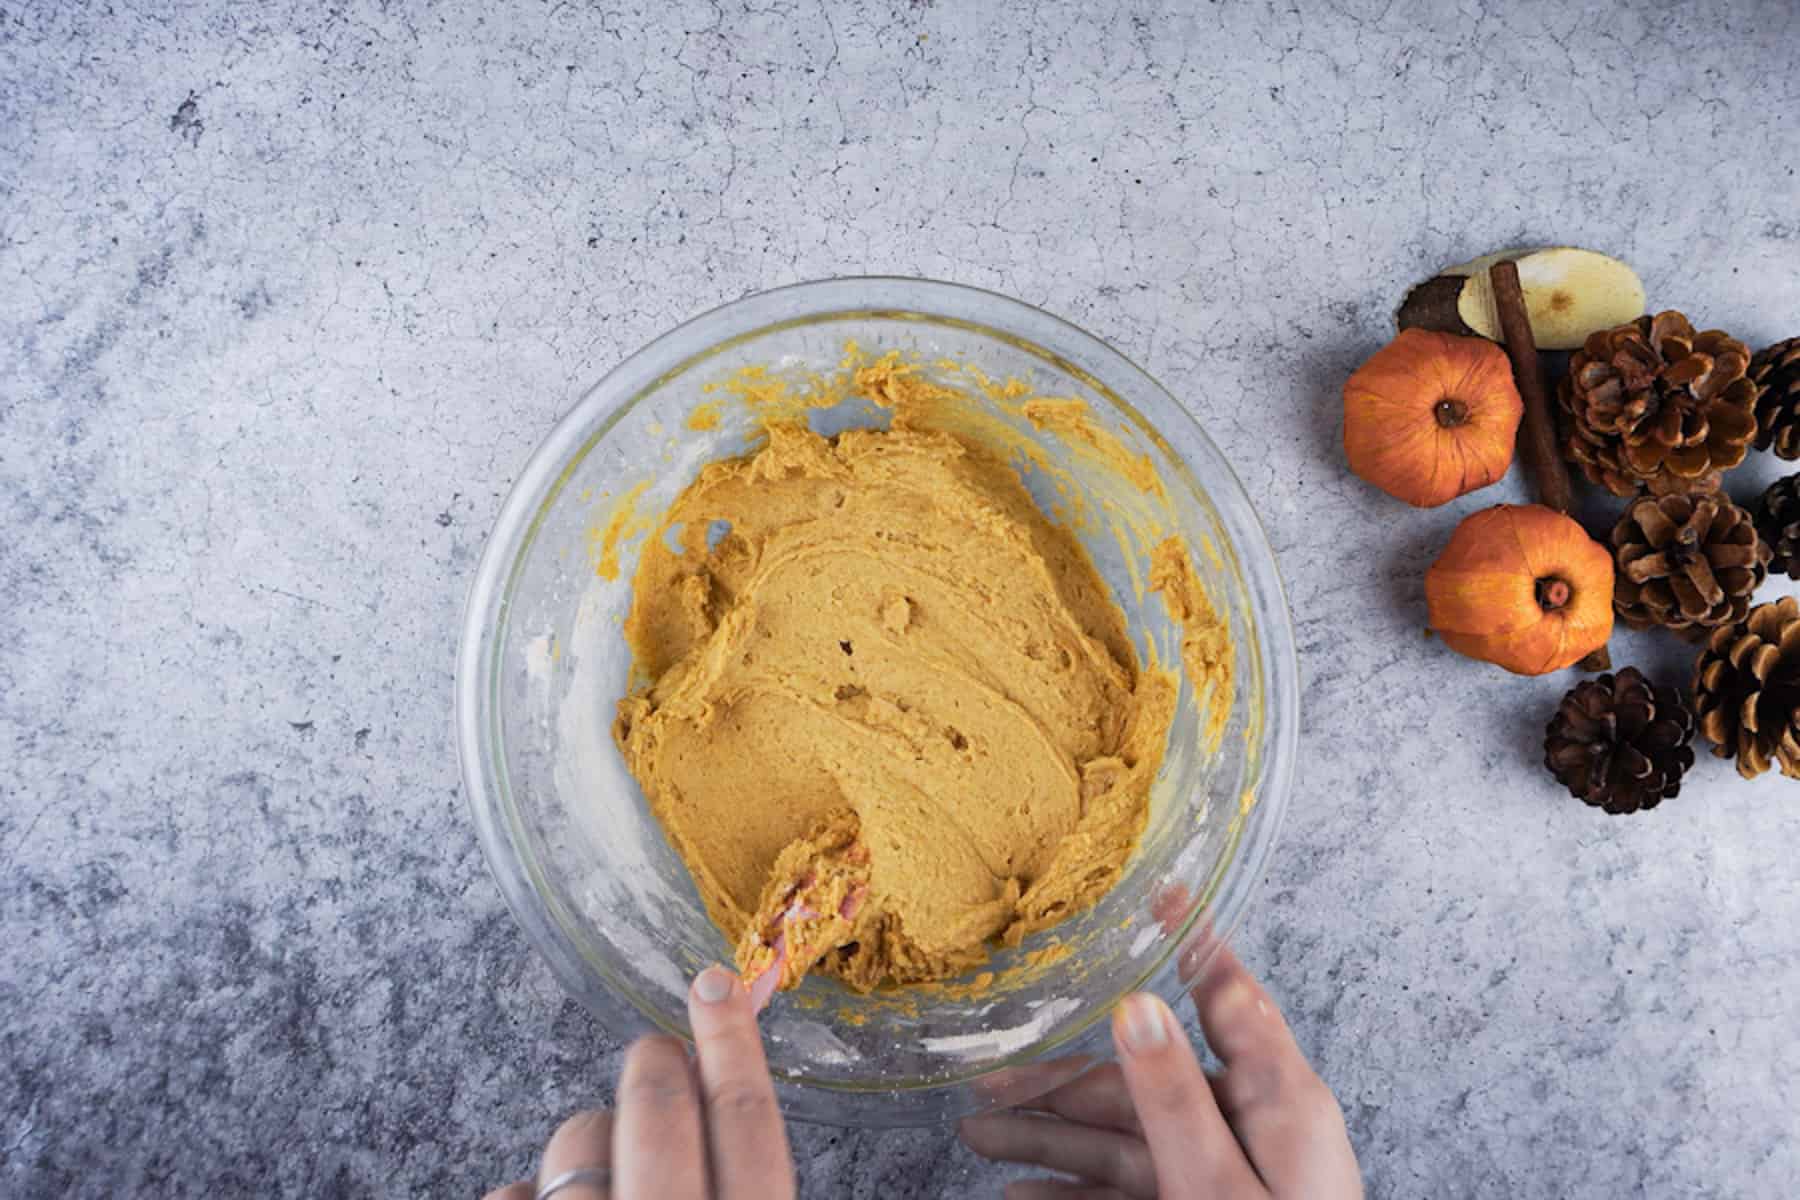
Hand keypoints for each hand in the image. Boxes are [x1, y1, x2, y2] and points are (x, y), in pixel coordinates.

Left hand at [484, 967, 796, 1199]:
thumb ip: (732, 1168)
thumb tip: (706, 1070)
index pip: (745, 1117)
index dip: (732, 1040)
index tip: (716, 984)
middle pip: (658, 1106)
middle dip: (652, 1066)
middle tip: (653, 1058)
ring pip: (580, 1137)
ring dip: (586, 1146)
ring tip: (599, 1187)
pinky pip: (514, 1189)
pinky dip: (528, 1194)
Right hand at [959, 945, 1360, 1198]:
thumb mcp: (1216, 1186)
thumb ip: (1174, 1097)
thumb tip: (1139, 1005)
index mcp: (1279, 1098)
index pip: (1228, 992)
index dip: (1189, 936)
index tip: (1157, 886)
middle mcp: (1254, 1124)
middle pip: (1144, 1077)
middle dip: (1057, 1080)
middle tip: (985, 1082)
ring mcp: (1226, 1173)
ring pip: (1123, 1138)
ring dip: (1049, 1139)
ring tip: (975, 1140)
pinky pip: (1128, 1190)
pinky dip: (1072, 1193)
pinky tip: (1021, 1197)